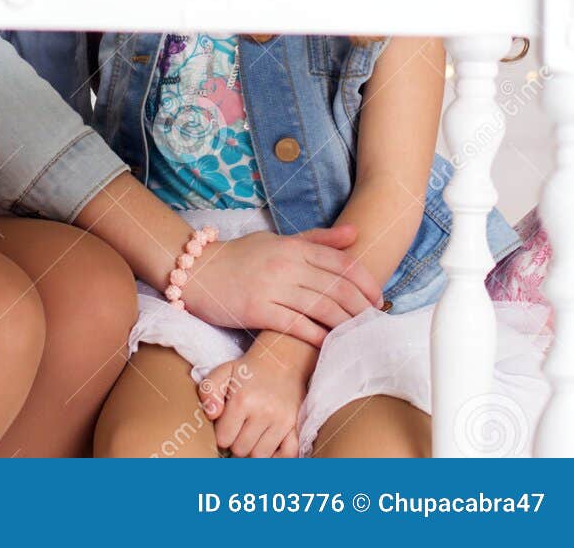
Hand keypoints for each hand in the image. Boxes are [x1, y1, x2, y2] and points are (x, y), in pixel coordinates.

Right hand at [185, 223, 383, 346]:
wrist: (198, 271)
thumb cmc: (240, 256)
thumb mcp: (277, 240)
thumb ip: (315, 239)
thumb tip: (354, 232)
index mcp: (292, 246)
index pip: (340, 262)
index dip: (364, 281)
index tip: (377, 297)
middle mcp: (285, 264)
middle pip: (336, 287)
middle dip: (361, 306)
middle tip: (374, 320)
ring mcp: (272, 287)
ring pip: (321, 307)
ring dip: (345, 324)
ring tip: (359, 335)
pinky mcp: (258, 310)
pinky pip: (297, 325)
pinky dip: (318, 336)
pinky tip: (331, 344)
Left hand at [197, 333, 313, 457]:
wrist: (280, 361)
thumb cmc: (247, 371)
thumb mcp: (222, 372)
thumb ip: (208, 391)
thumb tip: (213, 415)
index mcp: (242, 400)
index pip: (224, 439)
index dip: (221, 434)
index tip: (225, 425)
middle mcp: (263, 412)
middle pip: (241, 450)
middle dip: (236, 443)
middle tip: (238, 430)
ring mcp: (281, 421)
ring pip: (260, 456)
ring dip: (253, 450)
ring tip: (251, 436)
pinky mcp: (295, 426)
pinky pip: (288, 456)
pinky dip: (277, 458)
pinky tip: (268, 448)